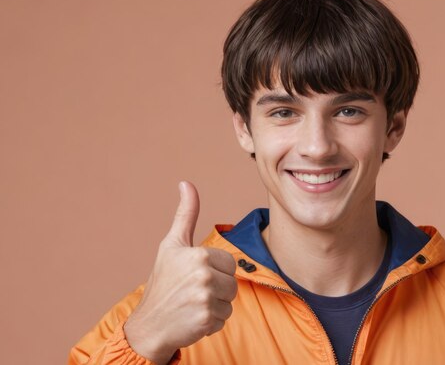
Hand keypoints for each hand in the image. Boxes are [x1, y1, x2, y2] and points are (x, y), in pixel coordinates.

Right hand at [124, 181, 236, 364]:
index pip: (229, 263)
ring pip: (231, 301)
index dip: (215, 271)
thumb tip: (186, 183)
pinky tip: (193, 319)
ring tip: (193, 305)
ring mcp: (205, 298)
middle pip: (233, 282)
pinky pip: (225, 318)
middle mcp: (203, 275)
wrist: (148, 325)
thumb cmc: (162, 282)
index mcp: (199, 254)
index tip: (193, 276)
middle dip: (218, 290)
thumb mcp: (172, 245)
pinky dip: (212, 322)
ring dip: (216, 306)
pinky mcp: (207, 319)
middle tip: (192, 292)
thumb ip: (186, 214)